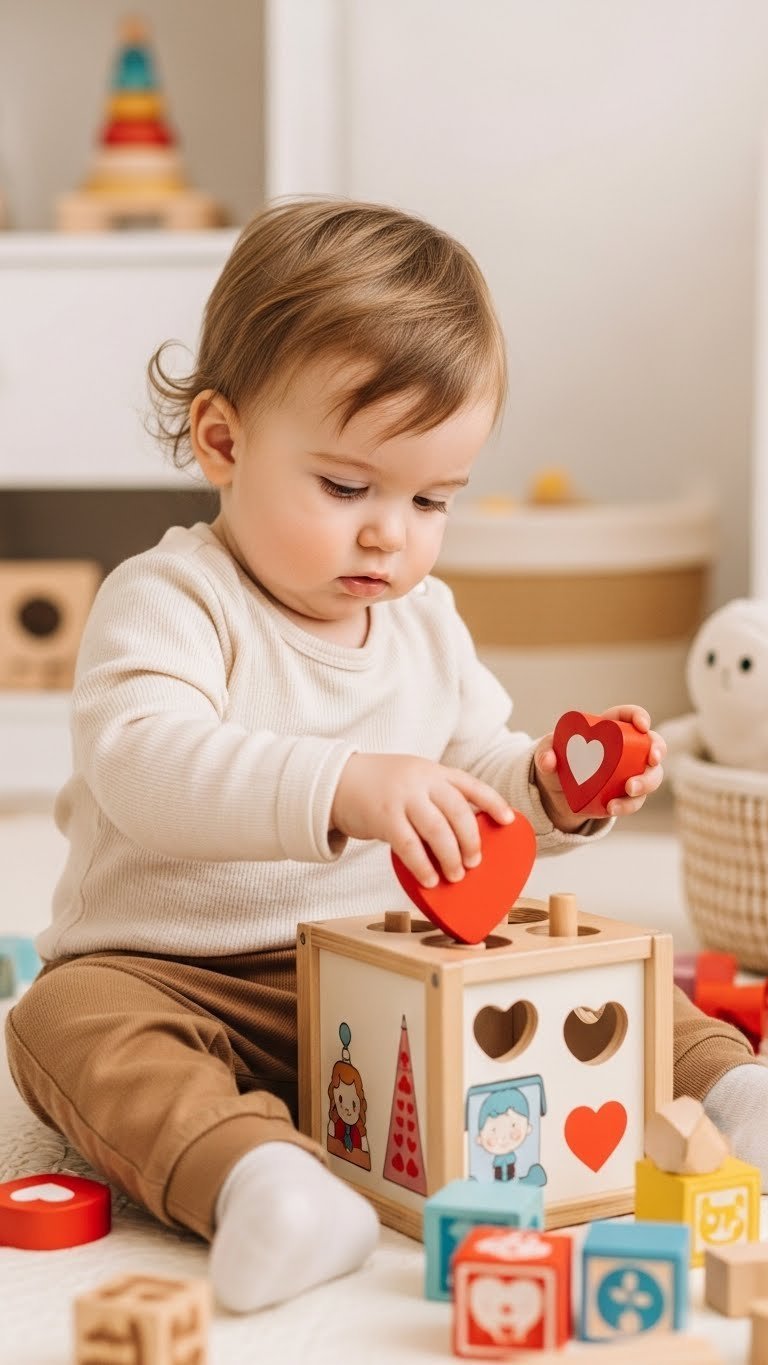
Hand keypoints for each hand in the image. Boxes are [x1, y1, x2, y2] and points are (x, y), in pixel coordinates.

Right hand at [330, 753, 513, 886]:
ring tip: (456, 876)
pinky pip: (408, 845)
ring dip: (451, 857)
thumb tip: (463, 834)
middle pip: (458, 811)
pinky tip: (430, 880)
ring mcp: (402, 797)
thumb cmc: (380, 787)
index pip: (471, 784)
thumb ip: (436, 797)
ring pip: (437, 830)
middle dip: (471, 840)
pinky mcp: (383, 817)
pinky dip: (423, 865)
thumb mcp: (413, 779)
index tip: (509, 820)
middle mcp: (421, 781)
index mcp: (433, 772)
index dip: (493, 802)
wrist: (337, 780)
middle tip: (475, 862)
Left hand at [533, 705, 666, 829]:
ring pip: (651, 775)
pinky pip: (636, 800)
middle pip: (651, 745)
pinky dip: (628, 805)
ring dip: (646, 782)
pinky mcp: (626, 795)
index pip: (629, 716)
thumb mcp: (549, 755)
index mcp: (609, 729)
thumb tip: (549, 761)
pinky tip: (613, 807)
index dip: (640, 717)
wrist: (558, 793)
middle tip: (650, 761)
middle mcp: (626, 750)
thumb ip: (545, 754)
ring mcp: (630, 772)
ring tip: (628, 790)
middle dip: (657, 751)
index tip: (642, 727)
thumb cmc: (559, 762)